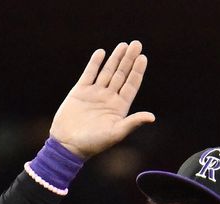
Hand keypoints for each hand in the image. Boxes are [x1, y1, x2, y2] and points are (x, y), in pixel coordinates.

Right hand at [49, 41, 155, 158]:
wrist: (67, 145)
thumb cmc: (93, 143)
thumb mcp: (115, 133)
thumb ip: (133, 122)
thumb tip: (152, 117)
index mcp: (119, 107)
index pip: (131, 85)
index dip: (137, 71)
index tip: (143, 57)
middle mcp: (108, 98)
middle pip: (121, 74)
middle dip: (129, 59)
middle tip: (136, 44)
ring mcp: (94, 94)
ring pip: (107, 72)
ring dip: (115, 58)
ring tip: (123, 45)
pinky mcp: (80, 92)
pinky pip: (89, 74)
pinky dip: (95, 63)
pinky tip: (101, 52)